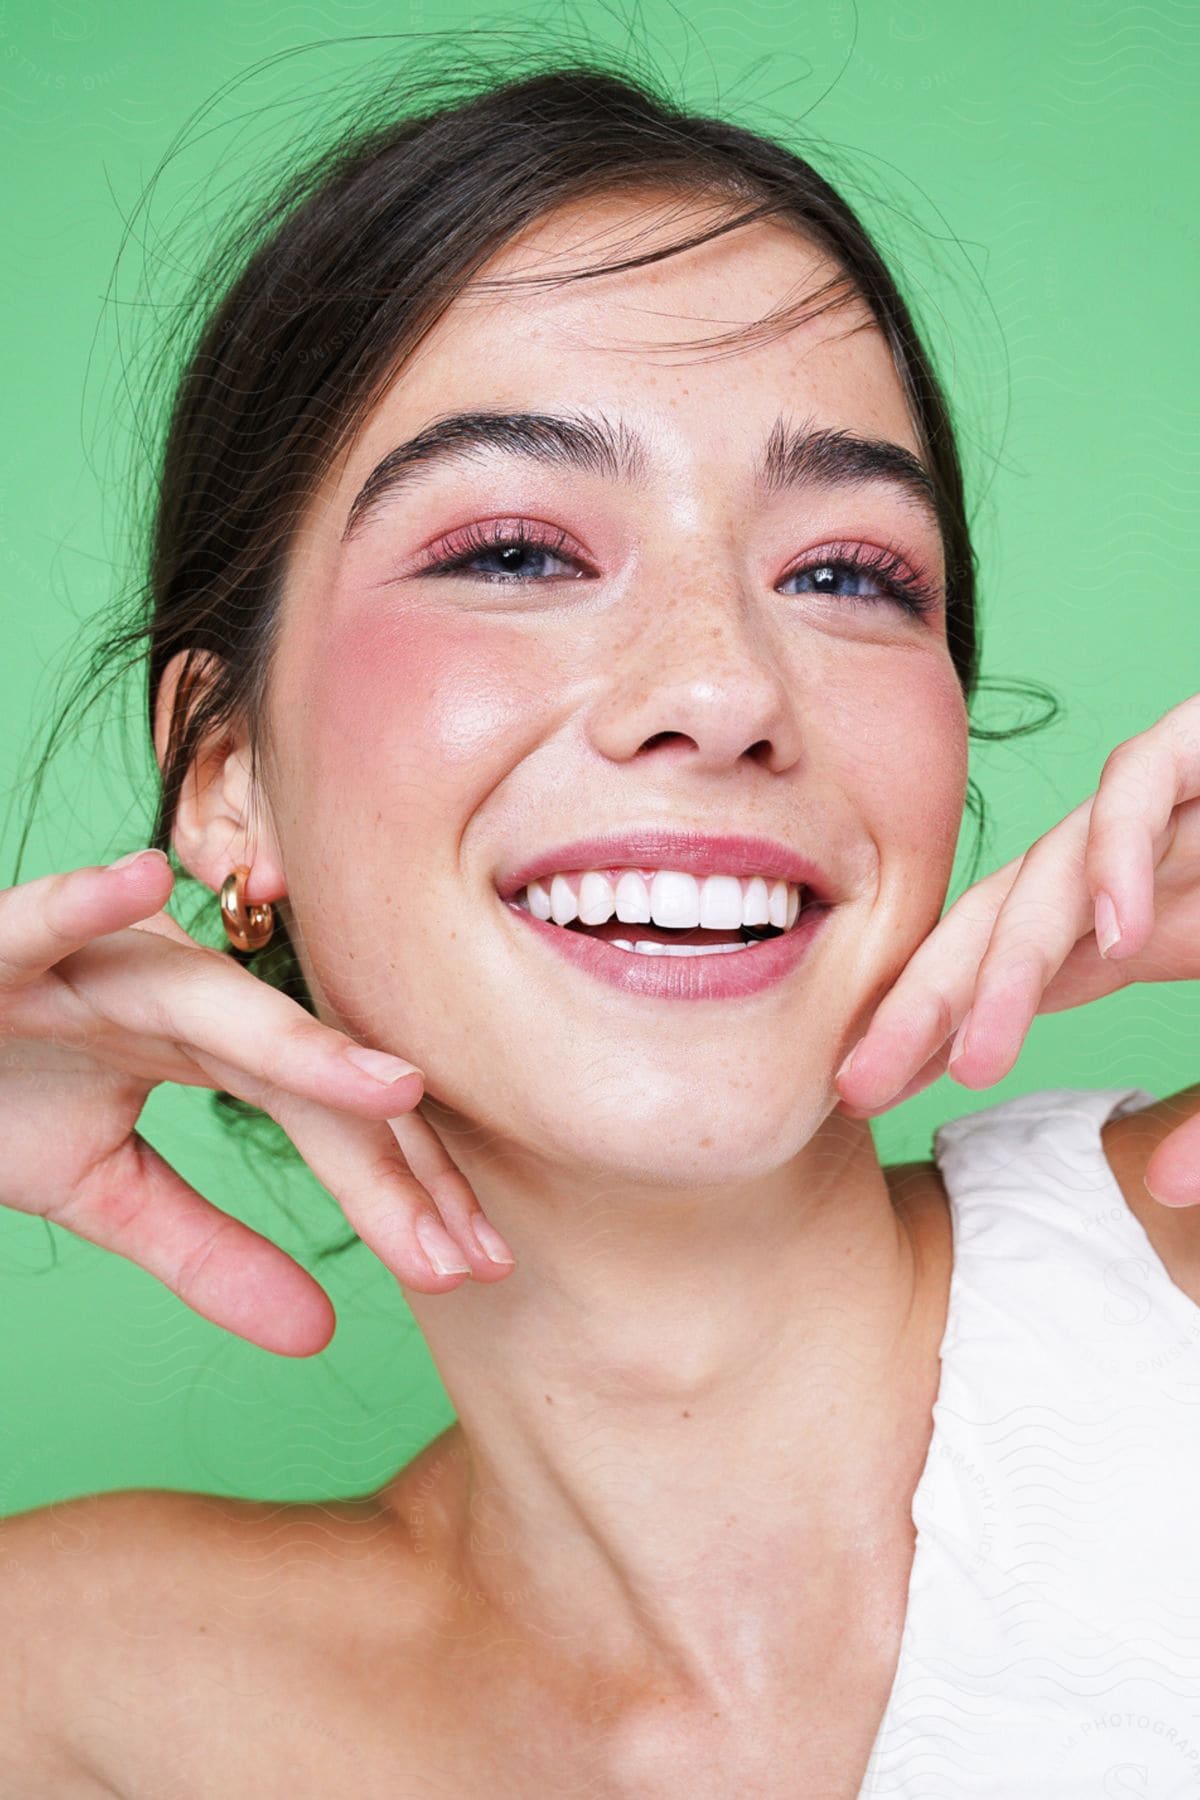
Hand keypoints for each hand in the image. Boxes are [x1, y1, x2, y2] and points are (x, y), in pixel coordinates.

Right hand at [0, 851, 515, 1357]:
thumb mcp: (102, 1191)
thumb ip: (209, 1252)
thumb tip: (323, 1333)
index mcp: (206, 1040)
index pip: (330, 1117)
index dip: (404, 1190)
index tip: (479, 1264)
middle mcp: (171, 988)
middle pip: (303, 1073)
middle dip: (387, 1160)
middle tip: (468, 1248)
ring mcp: (92, 962)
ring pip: (207, 1001)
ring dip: (298, 1043)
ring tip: (396, 1085)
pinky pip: (41, 922)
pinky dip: (82, 902)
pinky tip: (141, 878)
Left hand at [833, 692, 1199, 1201]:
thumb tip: (1159, 1184)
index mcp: (1141, 923)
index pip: (1013, 978)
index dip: (941, 1029)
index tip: (876, 1100)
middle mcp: (1139, 865)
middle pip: (1002, 927)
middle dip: (926, 1003)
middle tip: (856, 1087)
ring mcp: (1177, 807)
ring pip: (1054, 867)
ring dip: (1010, 962)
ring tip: (971, 1057)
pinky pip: (1146, 778)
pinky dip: (1122, 847)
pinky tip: (1108, 930)